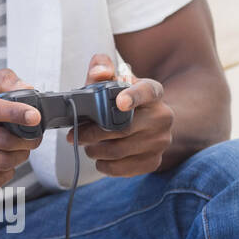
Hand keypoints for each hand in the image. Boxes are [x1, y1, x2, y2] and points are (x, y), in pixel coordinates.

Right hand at [0, 67, 44, 186]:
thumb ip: (0, 81)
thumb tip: (26, 88)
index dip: (16, 113)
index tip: (35, 116)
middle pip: (2, 140)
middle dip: (28, 140)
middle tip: (34, 136)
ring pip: (2, 161)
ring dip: (21, 156)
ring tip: (20, 148)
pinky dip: (8, 171)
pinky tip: (4, 162)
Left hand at [65, 52, 173, 176]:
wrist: (144, 123)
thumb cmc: (120, 100)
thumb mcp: (109, 81)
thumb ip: (101, 70)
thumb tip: (99, 72)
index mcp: (153, 92)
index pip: (147, 91)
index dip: (133, 96)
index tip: (119, 102)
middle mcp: (162, 116)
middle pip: (123, 129)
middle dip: (93, 133)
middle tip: (76, 135)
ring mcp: (161, 141)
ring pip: (120, 150)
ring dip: (95, 150)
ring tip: (86, 145)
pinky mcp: (154, 160)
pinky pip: (124, 168)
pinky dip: (105, 166)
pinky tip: (99, 159)